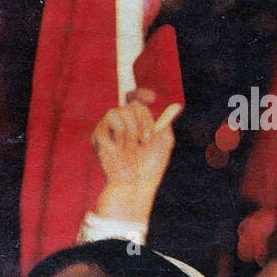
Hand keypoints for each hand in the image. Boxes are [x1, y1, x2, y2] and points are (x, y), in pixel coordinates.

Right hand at [91, 87, 180, 228]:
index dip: (141, 93)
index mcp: (136, 122)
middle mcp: (121, 123)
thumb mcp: (164, 141)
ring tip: (132, 147)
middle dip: (143, 120)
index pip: (135, 98)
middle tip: (146, 140)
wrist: (135, 183)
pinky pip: (111, 119)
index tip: (152, 98)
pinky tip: (121, 148)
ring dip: (132, 129)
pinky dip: (121, 133)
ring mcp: (108, 128)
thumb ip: (167, 121)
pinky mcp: (99, 134)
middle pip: (131, 104)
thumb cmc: (150, 166)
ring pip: (121, 110)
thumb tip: (177, 105)